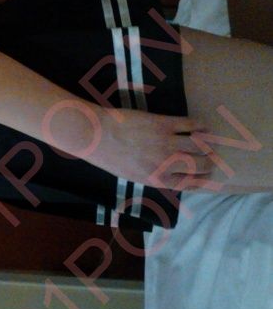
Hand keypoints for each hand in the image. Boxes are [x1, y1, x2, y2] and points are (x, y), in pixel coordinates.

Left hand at [86, 108, 213, 189]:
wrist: (96, 136)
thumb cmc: (109, 156)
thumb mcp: (131, 175)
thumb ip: (154, 176)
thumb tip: (172, 174)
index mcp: (157, 180)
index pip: (191, 184)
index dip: (204, 179)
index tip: (210, 174)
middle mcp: (166, 164)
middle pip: (200, 165)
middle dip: (210, 162)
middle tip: (212, 156)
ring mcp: (166, 143)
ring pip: (200, 145)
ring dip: (208, 144)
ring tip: (209, 141)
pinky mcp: (163, 124)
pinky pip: (190, 125)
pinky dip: (200, 126)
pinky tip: (202, 126)